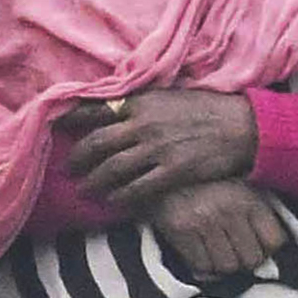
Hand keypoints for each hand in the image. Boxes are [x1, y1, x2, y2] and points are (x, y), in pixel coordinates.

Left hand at [63, 87, 259, 210]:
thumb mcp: (169, 96)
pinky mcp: (173, 171)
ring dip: (93, 182)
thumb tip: (115, 110)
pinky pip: (138, 188)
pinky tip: (112, 201)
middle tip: (67, 170)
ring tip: (83, 190)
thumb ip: (141, 104)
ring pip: (113, 169)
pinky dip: (121, 196)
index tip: (57, 128)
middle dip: (78, 159)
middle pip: (97, 144)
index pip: (95, 110)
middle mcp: (144, 124)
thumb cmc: (207, 109)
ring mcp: (158, 148)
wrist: (241, 126)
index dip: (72, 120)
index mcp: (141, 101)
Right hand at [144, 176, 281, 282]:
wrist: (163, 171)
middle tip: (235, 250)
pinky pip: (202, 267)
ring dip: (223, 264)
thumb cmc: (206, 183)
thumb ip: (257, 213)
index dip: (267, 249)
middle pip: (252, 259)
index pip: (274, 241)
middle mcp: (229, 210)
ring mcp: (204, 222)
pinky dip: (203, 265)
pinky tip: (201, 251)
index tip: (258, 245)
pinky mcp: (181, 231)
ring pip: (227, 267)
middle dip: (245, 259)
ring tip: (217, 250)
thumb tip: (270, 249)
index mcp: (249, 198)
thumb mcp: (239, 187)